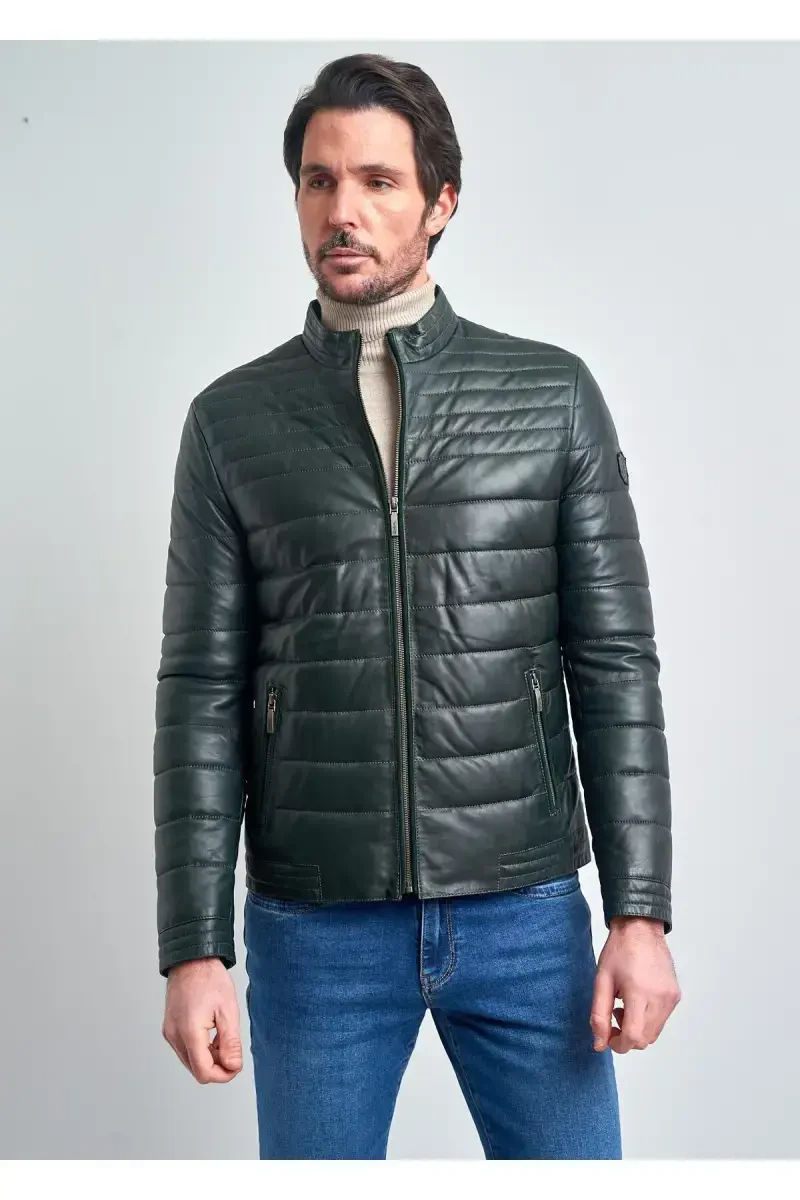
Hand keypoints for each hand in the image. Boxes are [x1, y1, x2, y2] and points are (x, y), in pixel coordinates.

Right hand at [162, 956, 243, 1082]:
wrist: (191, 959)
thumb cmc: (210, 979)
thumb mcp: (228, 1010)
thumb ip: (231, 1042)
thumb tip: (233, 1066)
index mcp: (189, 1032)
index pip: (204, 1072)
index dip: (223, 1075)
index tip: (236, 1066)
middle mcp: (175, 1036)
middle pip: (196, 1069)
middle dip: (217, 1066)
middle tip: (232, 1049)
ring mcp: (170, 1032)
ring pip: (190, 1061)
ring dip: (208, 1058)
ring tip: (222, 1037)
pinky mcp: (169, 1028)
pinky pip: (185, 1049)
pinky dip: (200, 1049)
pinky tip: (211, 1033)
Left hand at [590, 917, 680, 1052]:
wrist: (641, 928)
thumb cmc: (619, 950)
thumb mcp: (601, 981)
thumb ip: (599, 1015)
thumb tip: (599, 1043)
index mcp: (640, 993)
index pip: (634, 1037)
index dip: (618, 1045)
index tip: (607, 1037)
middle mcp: (661, 999)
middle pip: (645, 1040)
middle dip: (626, 1037)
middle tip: (613, 1017)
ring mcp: (671, 998)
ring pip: (654, 1033)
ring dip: (637, 1029)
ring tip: (624, 1006)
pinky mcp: (676, 996)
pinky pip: (662, 1020)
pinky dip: (648, 1020)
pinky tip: (637, 1001)